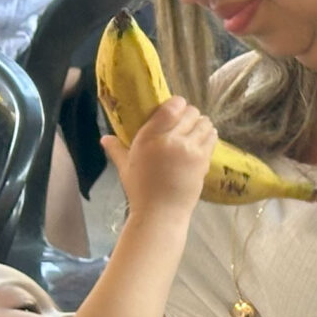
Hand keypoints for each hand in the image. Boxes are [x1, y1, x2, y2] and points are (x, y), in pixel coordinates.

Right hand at [102, 93, 216, 215]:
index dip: (177, 103)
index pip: (171, 107)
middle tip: (186, 122)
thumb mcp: (125, 167)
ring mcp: (189, 149)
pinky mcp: (203, 159)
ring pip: (204, 123)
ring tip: (196, 130)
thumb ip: (116, 149)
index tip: (176, 108)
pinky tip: (204, 138)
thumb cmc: (140, 190)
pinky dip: (209, 135)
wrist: (161, 213)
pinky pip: (211, 137)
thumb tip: (104, 138)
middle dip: (190, 114)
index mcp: (149, 137)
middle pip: (190, 112)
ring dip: (201, 124)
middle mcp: (171, 139)